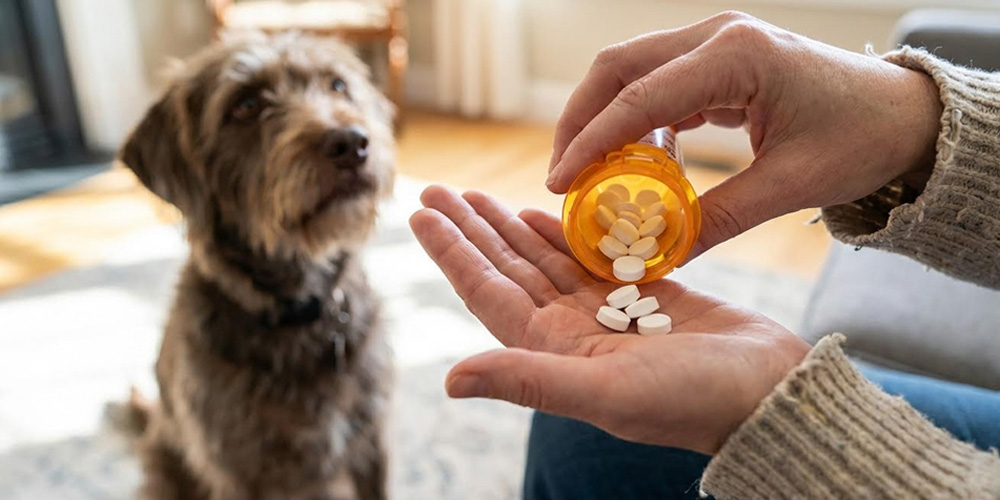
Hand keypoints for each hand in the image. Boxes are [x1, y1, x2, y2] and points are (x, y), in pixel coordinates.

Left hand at [409, 185, 809, 453]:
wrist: (769, 394)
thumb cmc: (692, 400)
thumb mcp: (605, 390)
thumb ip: (529, 380)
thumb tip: (450, 380)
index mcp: (554, 351)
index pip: (487, 293)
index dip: (452, 252)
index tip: (420, 212)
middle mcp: (571, 333)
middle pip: (508, 269)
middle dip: (471, 229)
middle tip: (438, 188)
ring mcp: (606, 314)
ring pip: (544, 260)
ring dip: (509, 227)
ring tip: (476, 194)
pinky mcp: (644, 295)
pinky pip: (589, 256)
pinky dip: (563, 232)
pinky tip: (541, 211)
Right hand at [546, 11, 942, 258]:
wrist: (904, 114)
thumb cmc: (861, 140)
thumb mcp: (791, 186)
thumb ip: (721, 219)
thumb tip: (656, 258)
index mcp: (738, 55)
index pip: (640, 97)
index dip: (591, 142)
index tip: (559, 183)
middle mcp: (718, 34)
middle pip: (618, 67)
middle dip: (579, 121)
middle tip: (560, 177)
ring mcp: (715, 42)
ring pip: (629, 70)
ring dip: (599, 118)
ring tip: (585, 175)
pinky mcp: (717, 60)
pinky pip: (656, 84)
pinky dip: (632, 120)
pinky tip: (630, 161)